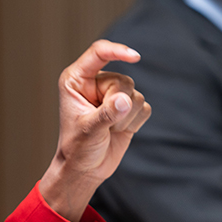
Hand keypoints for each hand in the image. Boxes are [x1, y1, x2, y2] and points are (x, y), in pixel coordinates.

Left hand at [39, 40, 151, 221]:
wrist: (85, 169)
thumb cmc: (77, 149)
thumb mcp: (88, 131)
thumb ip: (106, 114)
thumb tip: (125, 100)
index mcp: (77, 79)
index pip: (99, 53)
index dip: (117, 51)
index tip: (135, 57)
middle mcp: (95, 82)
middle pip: (123, 80)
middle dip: (118, 105)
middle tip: (103, 124)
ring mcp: (113, 94)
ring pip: (135, 94)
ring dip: (126, 117)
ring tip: (108, 129)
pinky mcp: (128, 107)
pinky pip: (144, 106)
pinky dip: (135, 122)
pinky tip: (119, 131)